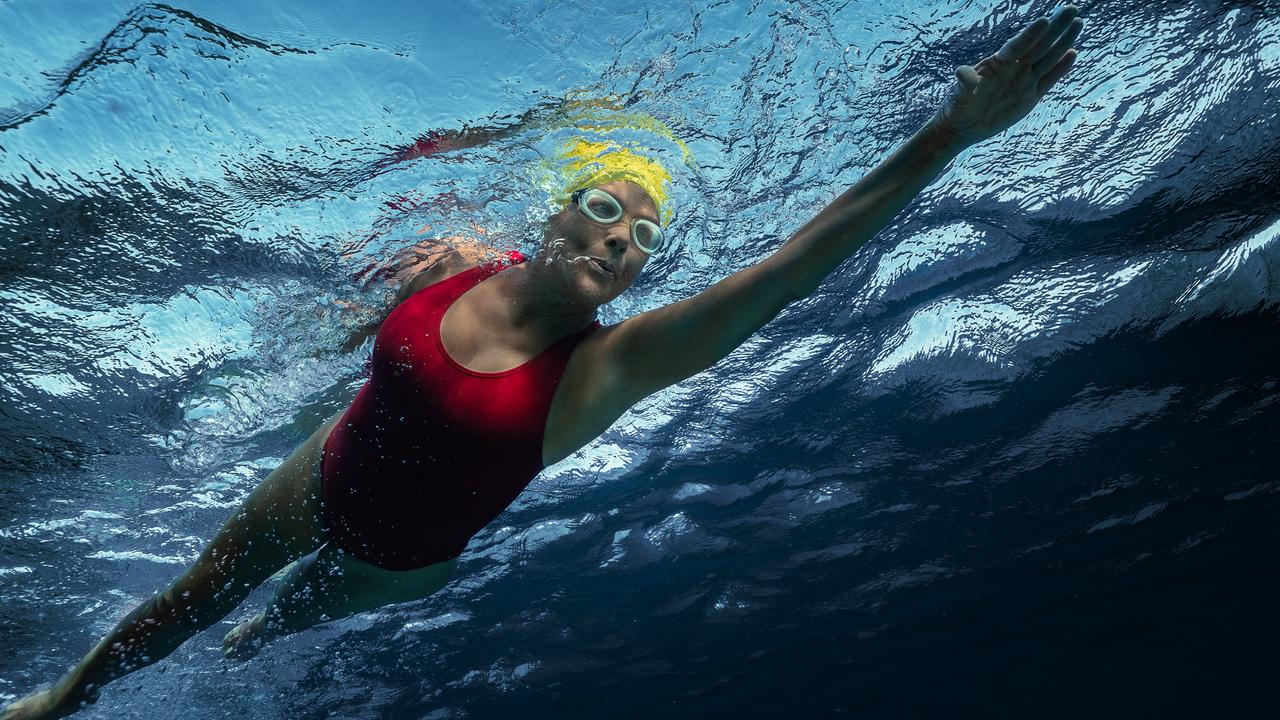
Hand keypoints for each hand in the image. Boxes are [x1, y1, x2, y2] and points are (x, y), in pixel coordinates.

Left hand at [932, 5, 1084, 146]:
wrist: (963, 126)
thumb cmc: (957, 107)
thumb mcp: (957, 95)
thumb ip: (963, 83)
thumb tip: (962, 74)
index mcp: (997, 63)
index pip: (1017, 46)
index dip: (1030, 35)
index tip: (1044, 20)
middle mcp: (1013, 68)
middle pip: (1038, 45)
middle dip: (1055, 28)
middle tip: (1071, 9)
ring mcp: (1024, 81)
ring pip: (1048, 58)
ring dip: (1063, 42)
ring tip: (1077, 22)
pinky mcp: (1031, 97)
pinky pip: (1049, 79)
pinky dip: (1061, 68)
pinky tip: (1073, 53)